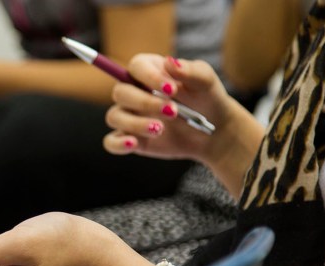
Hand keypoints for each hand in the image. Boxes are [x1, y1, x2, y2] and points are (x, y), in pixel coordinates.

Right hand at [104, 54, 264, 197]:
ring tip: (160, 129)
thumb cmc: (207, 99)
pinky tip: (134, 144)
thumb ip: (189, 70)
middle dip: (144, 103)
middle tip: (172, 112)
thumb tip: (169, 62)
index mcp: (150, 71)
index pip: (135, 67)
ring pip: (114, 117)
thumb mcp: (205, 81)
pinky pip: (111, 142)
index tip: (171, 89)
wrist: (213, 131)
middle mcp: (135, 92)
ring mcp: (131, 116)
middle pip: (121, 92)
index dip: (148, 77)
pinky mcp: (132, 138)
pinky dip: (118, 143)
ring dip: (135, 123)